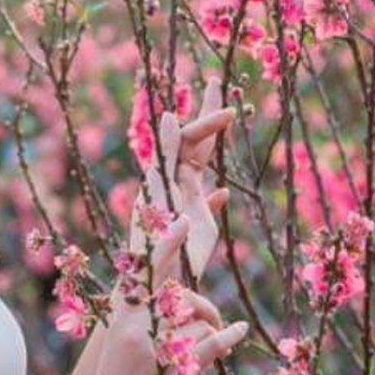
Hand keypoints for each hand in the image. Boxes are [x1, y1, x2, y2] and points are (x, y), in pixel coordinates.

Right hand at [92, 215, 248, 374]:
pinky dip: (230, 335)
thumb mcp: (117, 346)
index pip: (143, 270)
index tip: (180, 219)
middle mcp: (136, 326)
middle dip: (201, 299)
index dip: (164, 243)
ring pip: (198, 321)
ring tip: (208, 349)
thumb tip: (171, 299)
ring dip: (209, 332)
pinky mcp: (178, 369)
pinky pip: (214, 342)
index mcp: (120, 318)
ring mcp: (157, 347)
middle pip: (179, 291)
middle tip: (210, 312)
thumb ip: (138, 321)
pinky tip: (240, 330)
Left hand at [129, 75, 234, 280]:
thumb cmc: (152, 259)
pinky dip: (215, 191)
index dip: (203, 125)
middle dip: (205, 114)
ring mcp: (182, 202)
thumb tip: (170, 124)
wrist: (148, 294)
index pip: (184, 144)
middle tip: (215, 80)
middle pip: (191, 143)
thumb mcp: (161, 211)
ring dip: (211, 137)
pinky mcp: (192, 223)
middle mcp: (171, 187)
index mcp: (163, 184)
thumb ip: (168, 165)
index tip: (225, 110)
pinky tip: (224, 190)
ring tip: (225, 112)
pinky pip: (205, 198)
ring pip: (199, 163)